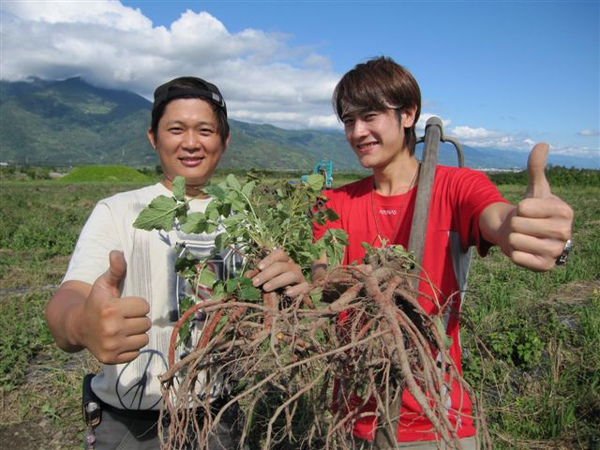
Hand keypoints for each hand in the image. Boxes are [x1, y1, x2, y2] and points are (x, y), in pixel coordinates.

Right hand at [81, 250, 150, 363]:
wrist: (78, 327)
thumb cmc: (96, 303)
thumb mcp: (103, 284)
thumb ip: (115, 270)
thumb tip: (117, 253)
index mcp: (110, 309)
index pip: (144, 306)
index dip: (137, 305)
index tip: (125, 305)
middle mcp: (110, 329)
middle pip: (145, 323)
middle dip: (137, 319)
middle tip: (124, 318)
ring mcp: (111, 346)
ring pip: (144, 338)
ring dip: (137, 333)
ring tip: (123, 328)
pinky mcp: (111, 359)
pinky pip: (137, 352)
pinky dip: (131, 347)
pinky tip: (120, 340)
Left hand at [250, 248, 310, 296]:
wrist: (291, 299)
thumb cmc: (276, 286)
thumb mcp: (266, 279)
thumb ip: (257, 276)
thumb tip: (247, 277)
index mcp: (284, 261)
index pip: (279, 254)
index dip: (268, 259)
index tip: (258, 267)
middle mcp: (293, 266)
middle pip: (280, 266)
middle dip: (266, 274)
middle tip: (255, 283)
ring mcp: (300, 277)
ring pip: (291, 275)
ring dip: (277, 281)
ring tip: (265, 288)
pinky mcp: (306, 288)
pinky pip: (303, 287)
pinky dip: (296, 290)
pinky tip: (287, 293)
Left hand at [508, 143, 573, 269]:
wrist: (531, 235)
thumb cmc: (534, 210)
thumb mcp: (535, 188)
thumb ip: (536, 167)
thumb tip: (542, 144)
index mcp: (565, 211)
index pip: (525, 207)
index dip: (520, 208)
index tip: (528, 210)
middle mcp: (566, 232)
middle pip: (519, 225)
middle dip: (514, 224)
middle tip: (524, 226)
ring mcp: (557, 251)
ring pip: (516, 241)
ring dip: (513, 238)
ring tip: (524, 237)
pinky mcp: (546, 266)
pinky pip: (518, 258)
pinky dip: (514, 253)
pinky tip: (524, 250)